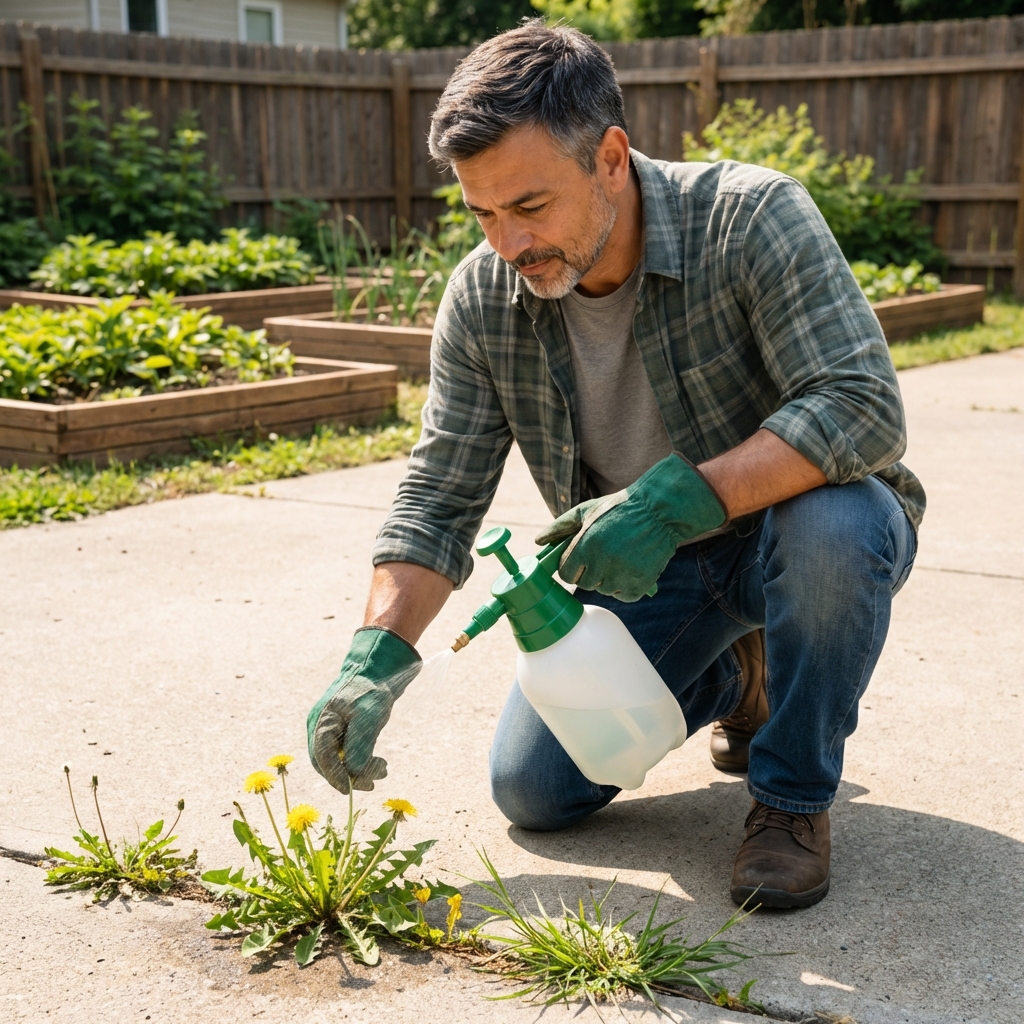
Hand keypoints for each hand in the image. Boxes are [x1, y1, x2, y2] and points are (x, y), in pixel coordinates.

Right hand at [306, 627, 421, 792]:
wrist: (376, 668)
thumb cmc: (371, 690)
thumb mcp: (369, 718)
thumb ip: (359, 746)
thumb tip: (354, 773)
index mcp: (321, 722)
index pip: (323, 758)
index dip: (336, 777)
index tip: (351, 790)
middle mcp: (319, 726)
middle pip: (327, 762)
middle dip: (350, 776)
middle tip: (373, 784)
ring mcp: (327, 728)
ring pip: (337, 759)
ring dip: (357, 769)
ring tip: (382, 770)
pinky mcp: (339, 729)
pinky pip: (344, 751)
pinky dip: (359, 760)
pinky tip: (377, 762)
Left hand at [534, 453, 726, 601]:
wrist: (660, 511)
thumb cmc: (620, 508)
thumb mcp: (587, 510)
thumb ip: (560, 526)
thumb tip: (538, 541)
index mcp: (585, 546)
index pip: (566, 573)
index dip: (573, 566)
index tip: (582, 559)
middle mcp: (601, 564)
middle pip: (584, 583)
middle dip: (591, 571)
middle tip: (606, 554)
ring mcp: (621, 577)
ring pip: (604, 590)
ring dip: (610, 579)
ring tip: (622, 557)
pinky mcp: (639, 586)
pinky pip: (624, 596)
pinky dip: (627, 586)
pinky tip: (633, 567)